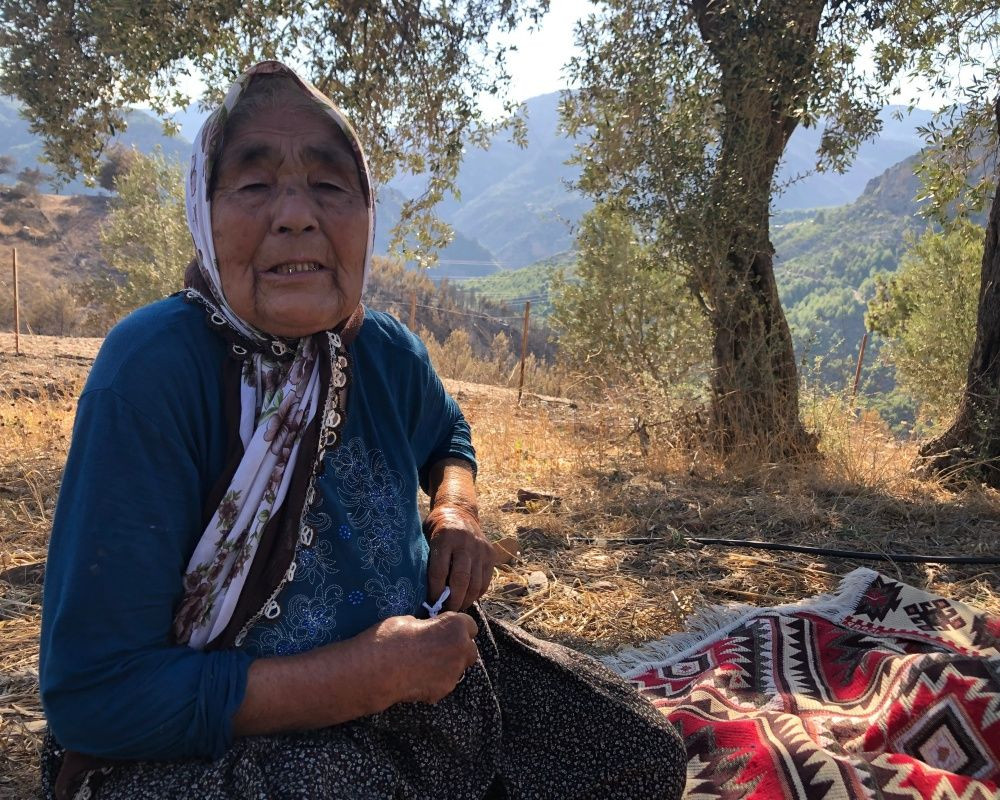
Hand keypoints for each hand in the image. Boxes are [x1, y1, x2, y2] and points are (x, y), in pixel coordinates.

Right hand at [359, 612, 478, 706]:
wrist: (374, 673)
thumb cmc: (389, 639)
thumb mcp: (408, 620)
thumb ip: (427, 626)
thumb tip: (428, 630)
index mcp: (455, 627)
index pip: (469, 625)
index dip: (454, 626)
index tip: (442, 628)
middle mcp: (460, 650)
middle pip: (469, 648)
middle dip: (457, 647)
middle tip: (436, 646)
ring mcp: (453, 673)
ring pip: (459, 667)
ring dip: (448, 664)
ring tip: (425, 663)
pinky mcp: (443, 691)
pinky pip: (445, 682)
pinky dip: (436, 679)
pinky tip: (418, 676)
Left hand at [424, 504, 493, 610]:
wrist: (460, 511)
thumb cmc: (436, 528)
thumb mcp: (426, 537)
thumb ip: (427, 559)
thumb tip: (420, 592)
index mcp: (445, 537)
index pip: (439, 571)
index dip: (435, 591)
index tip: (430, 604)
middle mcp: (466, 542)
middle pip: (460, 580)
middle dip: (452, 601)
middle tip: (445, 613)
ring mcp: (480, 548)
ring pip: (475, 583)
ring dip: (465, 601)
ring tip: (455, 610)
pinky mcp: (490, 554)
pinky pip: (485, 581)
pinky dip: (476, 594)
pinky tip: (467, 599)